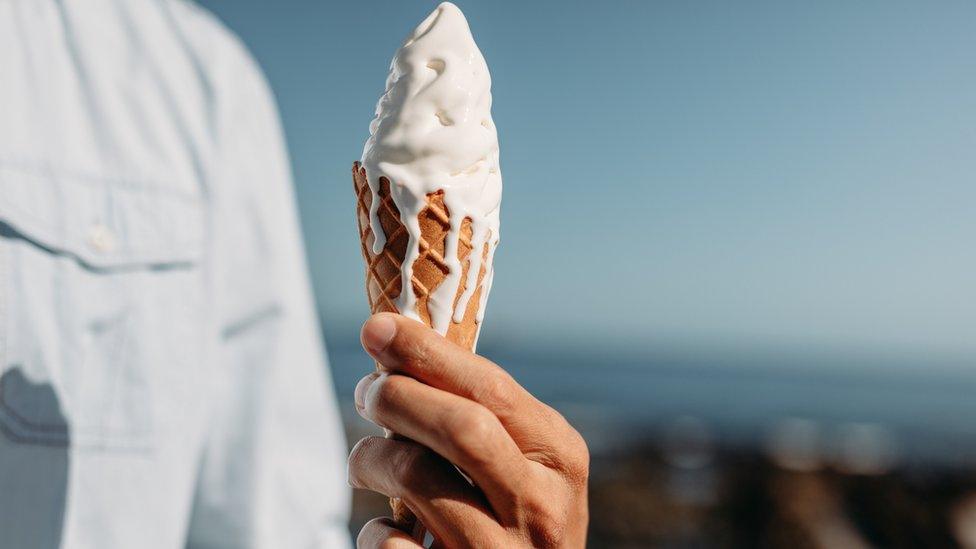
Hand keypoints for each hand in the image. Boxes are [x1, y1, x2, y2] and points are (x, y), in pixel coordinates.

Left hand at [348, 313, 588, 547]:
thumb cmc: (514, 518)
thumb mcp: (521, 463)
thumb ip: (480, 412)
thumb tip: (395, 342)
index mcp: (559, 457)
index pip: (491, 389)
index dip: (427, 353)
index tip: (378, 328)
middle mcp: (542, 508)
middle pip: (460, 428)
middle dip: (399, 397)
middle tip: (367, 391)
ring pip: (420, 479)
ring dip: (373, 457)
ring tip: (366, 460)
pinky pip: (394, 547)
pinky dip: (375, 532)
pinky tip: (387, 527)